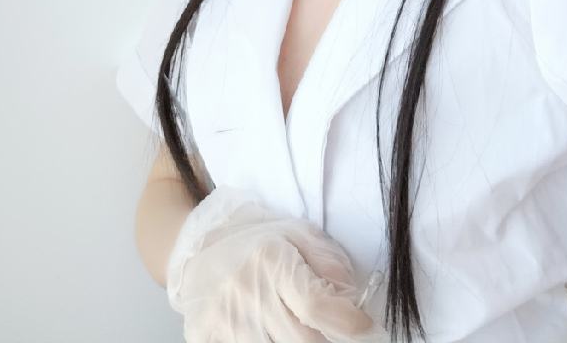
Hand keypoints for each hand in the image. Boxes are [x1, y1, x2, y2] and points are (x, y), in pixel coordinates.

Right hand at [166, 185, 388, 342]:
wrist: (199, 248)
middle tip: (327, 326)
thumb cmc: (257, 241)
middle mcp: (245, 292)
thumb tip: (354, 303)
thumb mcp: (300, 234)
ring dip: (295, 341)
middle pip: (304, 341)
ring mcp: (223, 320)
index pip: (316, 307)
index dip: (348, 325)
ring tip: (294, 322)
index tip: (367, 329)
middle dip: (326, 338)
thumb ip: (331, 265)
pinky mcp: (205, 337)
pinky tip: (268, 329)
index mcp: (271, 261)